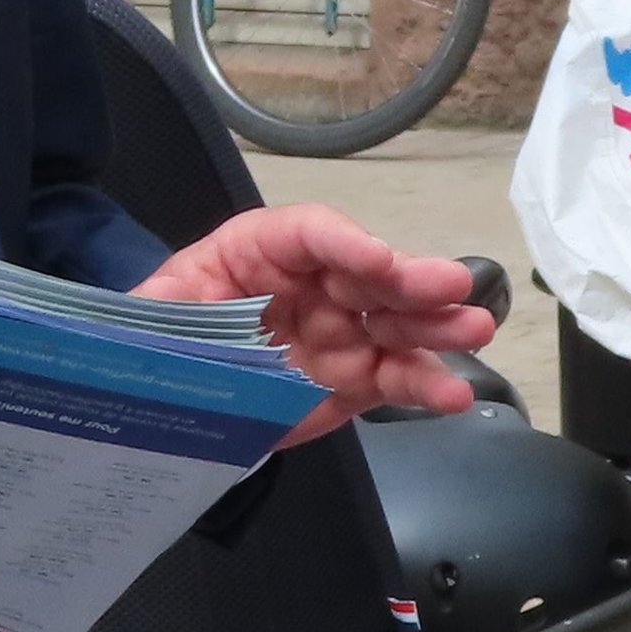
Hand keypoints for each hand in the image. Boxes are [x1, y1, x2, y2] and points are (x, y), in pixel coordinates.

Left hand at [138, 205, 497, 445]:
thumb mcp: (155, 314)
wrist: (181, 398)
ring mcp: (340, 331)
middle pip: (367, 273)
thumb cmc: (172, 336)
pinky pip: (394, 378)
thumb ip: (160, 310)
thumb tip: (164, 304)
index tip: (374, 260)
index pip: (306, 233)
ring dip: (435, 327)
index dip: (343, 242)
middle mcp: (312, 283)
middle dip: (410, 278)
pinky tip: (453, 394)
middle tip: (452, 285)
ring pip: (394, 323)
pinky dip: (425, 386)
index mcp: (259, 251)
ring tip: (474, 330)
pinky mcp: (354, 378)